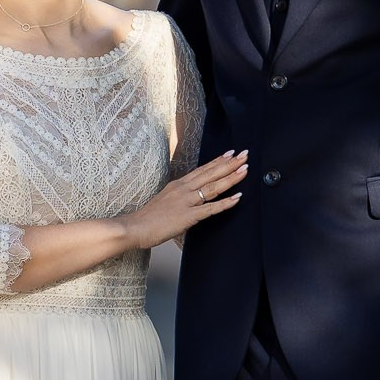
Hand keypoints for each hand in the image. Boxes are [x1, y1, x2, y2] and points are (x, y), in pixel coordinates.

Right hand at [124, 150, 248, 252]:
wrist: (135, 227)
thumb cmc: (148, 218)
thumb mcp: (165, 200)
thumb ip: (179, 197)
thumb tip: (190, 198)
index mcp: (178, 185)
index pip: (202, 170)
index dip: (217, 161)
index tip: (230, 153)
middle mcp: (184, 189)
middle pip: (211, 174)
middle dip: (229, 164)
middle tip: (244, 155)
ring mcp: (186, 201)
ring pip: (213, 187)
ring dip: (231, 178)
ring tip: (244, 170)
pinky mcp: (188, 215)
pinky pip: (210, 208)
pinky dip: (225, 203)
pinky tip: (237, 198)